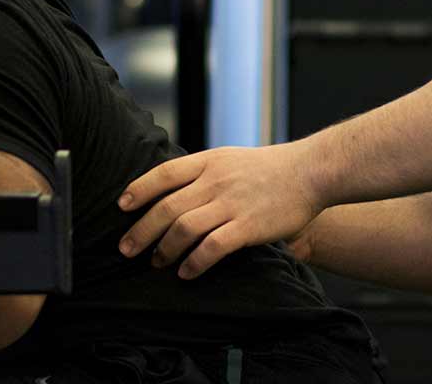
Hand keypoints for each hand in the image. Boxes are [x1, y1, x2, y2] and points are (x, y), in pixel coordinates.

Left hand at [116, 142, 324, 278]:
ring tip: (156, 262)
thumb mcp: (229, 159)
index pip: (163, 174)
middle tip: (126, 248)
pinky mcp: (248, 227)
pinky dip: (194, 262)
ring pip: (184, 228)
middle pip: (166, 207)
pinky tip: (186, 273)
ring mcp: (231, 203)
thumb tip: (171, 191)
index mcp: (208, 161)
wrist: (309, 172)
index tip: (121, 206)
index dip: (139, 190)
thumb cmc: (268, 169)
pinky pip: (212, 247)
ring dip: (164, 250)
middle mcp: (215, 181)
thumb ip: (202, 173)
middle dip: (141, 230)